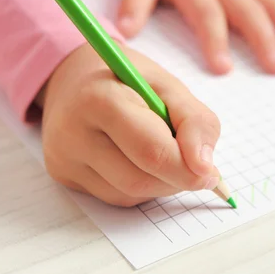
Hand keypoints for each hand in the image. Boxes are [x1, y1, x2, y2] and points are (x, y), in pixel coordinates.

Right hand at [40, 43, 220, 206]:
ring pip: (129, 195)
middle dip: (176, 179)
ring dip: (159, 184)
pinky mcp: (64, 176)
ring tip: (160, 152)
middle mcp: (73, 133)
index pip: (150, 150)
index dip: (187, 168)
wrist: (72, 76)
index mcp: (99, 99)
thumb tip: (204, 168)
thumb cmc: (124, 78)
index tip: (210, 172)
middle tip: (193, 164)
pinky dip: (139, 186)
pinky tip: (136, 160)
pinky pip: (114, 197)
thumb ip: (193, 120)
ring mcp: (65, 158)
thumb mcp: (165, 83)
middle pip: (139, 180)